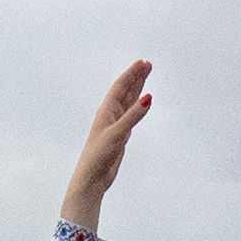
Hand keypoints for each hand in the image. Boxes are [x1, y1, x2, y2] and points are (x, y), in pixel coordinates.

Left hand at [58, 62, 154, 236]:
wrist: (91, 178)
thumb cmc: (98, 156)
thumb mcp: (118, 133)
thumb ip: (133, 115)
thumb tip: (148, 98)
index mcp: (106, 111)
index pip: (120, 87)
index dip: (132, 74)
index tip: (143, 63)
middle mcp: (110, 115)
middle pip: (125, 90)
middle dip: (136, 77)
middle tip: (148, 64)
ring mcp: (115, 124)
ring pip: (128, 101)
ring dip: (137, 88)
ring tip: (145, 75)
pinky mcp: (119, 135)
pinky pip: (130, 114)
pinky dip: (137, 105)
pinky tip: (141, 102)